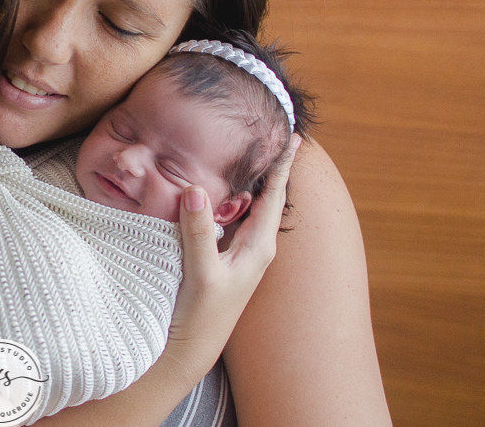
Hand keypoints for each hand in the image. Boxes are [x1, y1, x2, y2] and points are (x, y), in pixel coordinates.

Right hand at [165, 134, 300, 367]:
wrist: (191, 349)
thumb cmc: (200, 315)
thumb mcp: (201, 273)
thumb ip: (198, 232)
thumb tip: (195, 188)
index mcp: (259, 247)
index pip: (274, 196)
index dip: (283, 165)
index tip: (294, 137)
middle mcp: (256, 247)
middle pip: (269, 197)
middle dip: (273, 167)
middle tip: (279, 136)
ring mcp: (242, 253)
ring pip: (252, 207)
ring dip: (255, 181)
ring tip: (259, 155)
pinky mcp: (225, 257)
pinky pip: (236, 218)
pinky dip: (236, 198)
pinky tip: (227, 190)